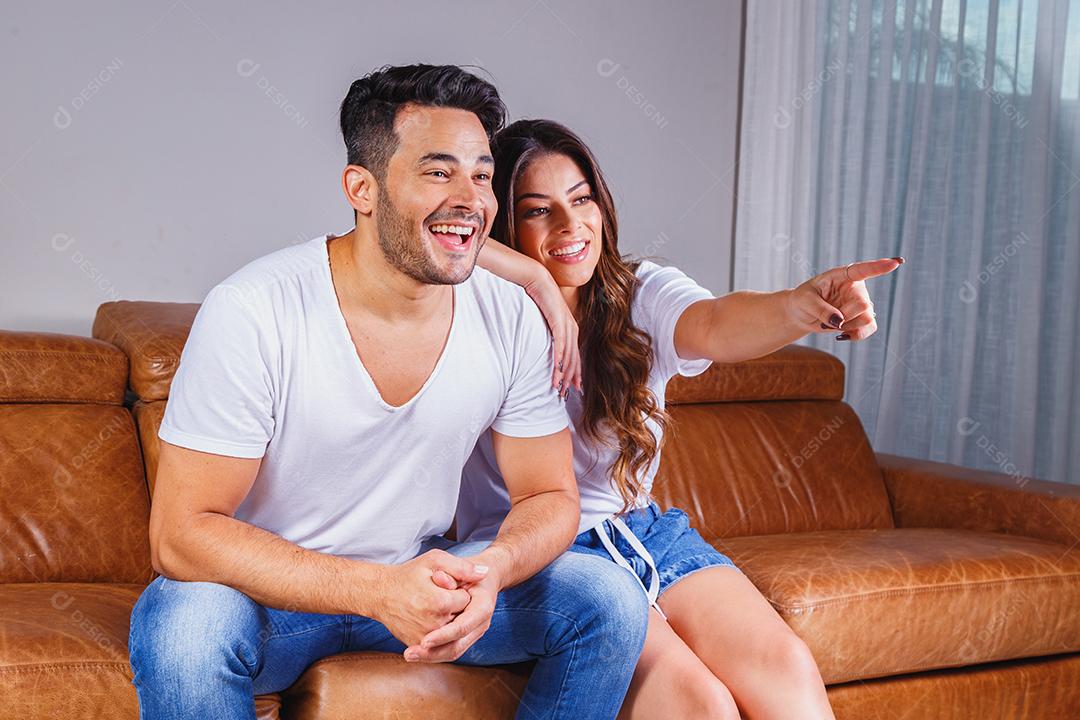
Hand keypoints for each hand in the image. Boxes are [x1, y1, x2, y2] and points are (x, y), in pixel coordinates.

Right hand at [372, 550, 488, 647]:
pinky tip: (433, 620)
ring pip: (453, 631)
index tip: (444, 585)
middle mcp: (434, 625)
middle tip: (437, 595)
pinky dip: (442, 633)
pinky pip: (440, 642)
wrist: (380, 594)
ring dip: (450, 620)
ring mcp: (425, 639)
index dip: (457, 590)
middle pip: (460, 616)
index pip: (465, 599)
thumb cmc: (408, 575)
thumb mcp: (435, 560)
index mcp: (440, 602)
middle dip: (455, 607)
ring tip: (434, 606)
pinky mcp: (418, 646)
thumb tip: (485, 573)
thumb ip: (462, 567)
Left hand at [404, 566, 501, 662]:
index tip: (424, 640)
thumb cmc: (467, 570)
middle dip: (434, 652)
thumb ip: (453, 569)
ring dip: (431, 656)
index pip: (463, 625)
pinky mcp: (463, 637)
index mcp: (483, 606)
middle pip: (458, 645)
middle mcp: (480, 624)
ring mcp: (472, 633)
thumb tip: (440, 578)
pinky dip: (433, 653)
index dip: (444, 634)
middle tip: (411, 653)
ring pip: (453, 651)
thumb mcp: (460, 563)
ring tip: (409, 654)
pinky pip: (449, 650)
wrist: (479, 578)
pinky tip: (415, 652)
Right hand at [523, 271, 580, 398]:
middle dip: (570, 378)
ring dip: (563, 373)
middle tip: (566, 394)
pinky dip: (560, 358)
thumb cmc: (539, 298)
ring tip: (558, 387)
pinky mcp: (559, 321)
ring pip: (567, 354)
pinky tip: (558, 370)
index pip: (574, 355)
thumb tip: (544, 346)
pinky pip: (560, 344)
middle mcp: (572, 328)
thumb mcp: (546, 319)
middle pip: (573, 358)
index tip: (573, 388)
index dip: (575, 373)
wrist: (537, 279)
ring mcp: (567, 325)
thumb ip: (548, 332)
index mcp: (570, 329)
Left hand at [785, 257, 903, 340]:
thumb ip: (821, 309)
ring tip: (831, 324)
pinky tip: (842, 335)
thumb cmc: (802, 300)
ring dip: (847, 327)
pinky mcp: (862, 317)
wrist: (802, 314)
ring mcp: (861, 303)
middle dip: (844, 317)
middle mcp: (856, 288)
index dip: (879, 267)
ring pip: (867, 319)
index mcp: (843, 275)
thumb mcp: (805, 301)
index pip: (863, 270)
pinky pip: (870, 328)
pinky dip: (857, 335)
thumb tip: (840, 321)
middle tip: (826, 320)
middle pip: (863, 305)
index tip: (895, 263)